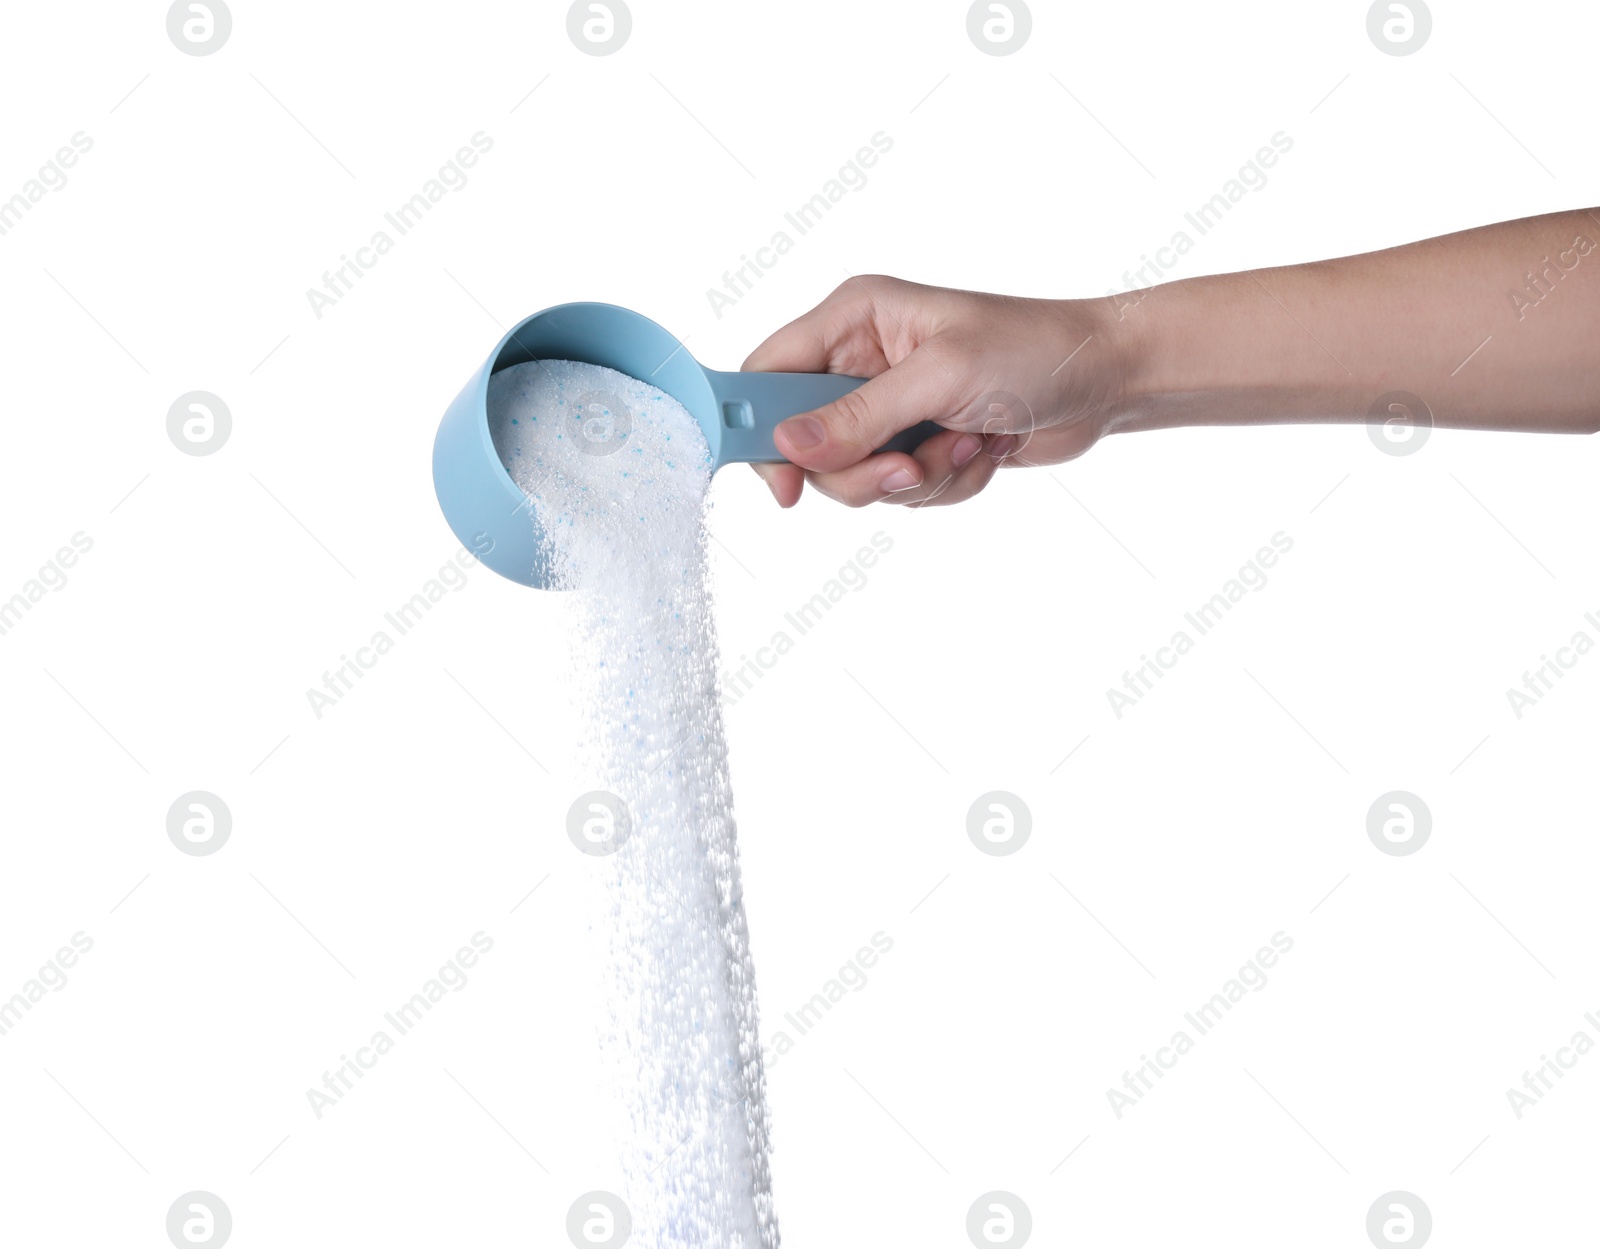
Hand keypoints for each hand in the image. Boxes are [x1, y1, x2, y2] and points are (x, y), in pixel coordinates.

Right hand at [742, 276, 1122, 506]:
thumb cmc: (1032, 349)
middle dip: (862, 470)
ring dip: (918, 478)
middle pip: (807, 444)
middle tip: (906, 469)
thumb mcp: (940, 379)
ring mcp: (890, 408)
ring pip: (856, 477)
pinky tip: (984, 451)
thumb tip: (789, 447)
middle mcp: (861, 363)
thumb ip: (859, 416)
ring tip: (968, 445)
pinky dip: (946, 484)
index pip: (767, 374)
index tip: (785, 484)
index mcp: (853, 320)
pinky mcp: (919, 445)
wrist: (1105, 379)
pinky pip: (903, 491)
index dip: (760, 430)